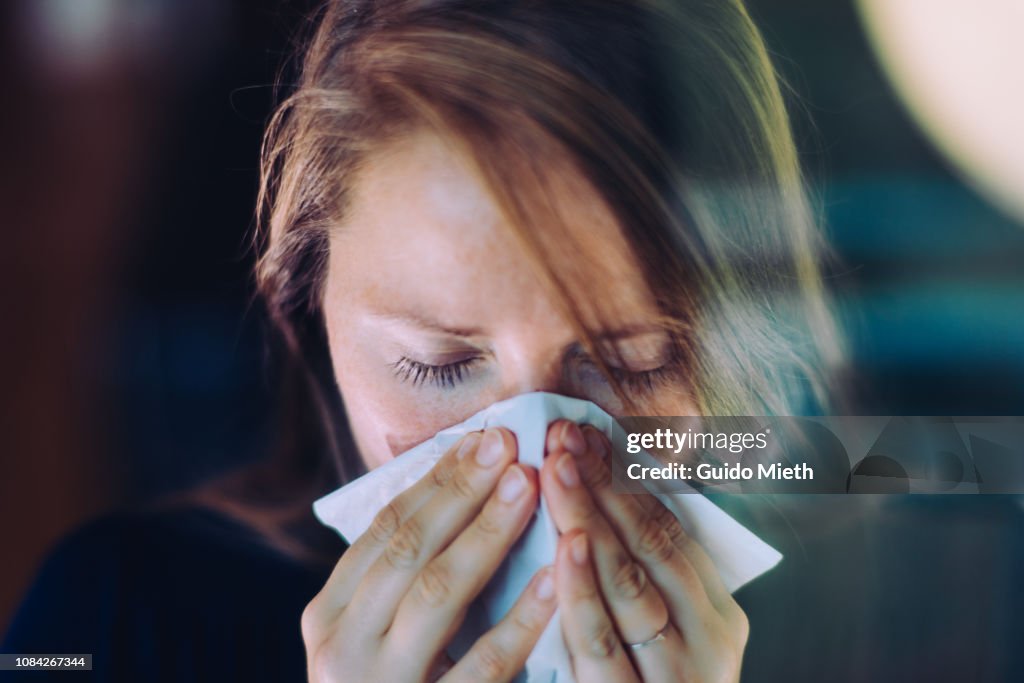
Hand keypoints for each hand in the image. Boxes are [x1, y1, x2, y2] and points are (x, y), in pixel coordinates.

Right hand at [302, 428, 556, 681]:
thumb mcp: (373, 635)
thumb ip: (401, 575)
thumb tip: (459, 486)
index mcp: (329, 614)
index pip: (385, 529)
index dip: (437, 480)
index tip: (485, 438)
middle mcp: (340, 647)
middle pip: (406, 549)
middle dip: (461, 492)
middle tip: (511, 445)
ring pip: (435, 596)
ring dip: (486, 535)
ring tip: (531, 488)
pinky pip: (478, 670)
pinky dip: (516, 624)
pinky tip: (551, 587)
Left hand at [541, 421, 748, 682]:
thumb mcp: (665, 635)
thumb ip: (643, 577)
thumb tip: (603, 497)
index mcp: (719, 613)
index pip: (670, 528)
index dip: (625, 476)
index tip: (584, 431)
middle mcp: (711, 640)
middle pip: (652, 545)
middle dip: (604, 483)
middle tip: (561, 432)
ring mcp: (678, 676)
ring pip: (632, 585)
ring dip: (592, 519)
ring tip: (558, 466)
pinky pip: (605, 645)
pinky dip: (585, 592)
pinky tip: (566, 546)